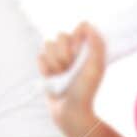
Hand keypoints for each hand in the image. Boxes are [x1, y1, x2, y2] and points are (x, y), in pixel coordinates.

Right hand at [38, 22, 105, 136]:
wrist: (69, 111)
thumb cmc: (85, 91)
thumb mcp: (96, 68)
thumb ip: (96, 45)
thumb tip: (89, 25)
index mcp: (88, 49)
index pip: (80, 27)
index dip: (77, 39)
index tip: (79, 54)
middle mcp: (73, 50)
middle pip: (60, 35)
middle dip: (64, 54)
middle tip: (70, 69)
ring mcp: (59, 58)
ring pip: (48, 45)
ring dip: (55, 63)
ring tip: (62, 76)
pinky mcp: (46, 66)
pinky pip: (40, 57)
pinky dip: (46, 70)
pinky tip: (53, 79)